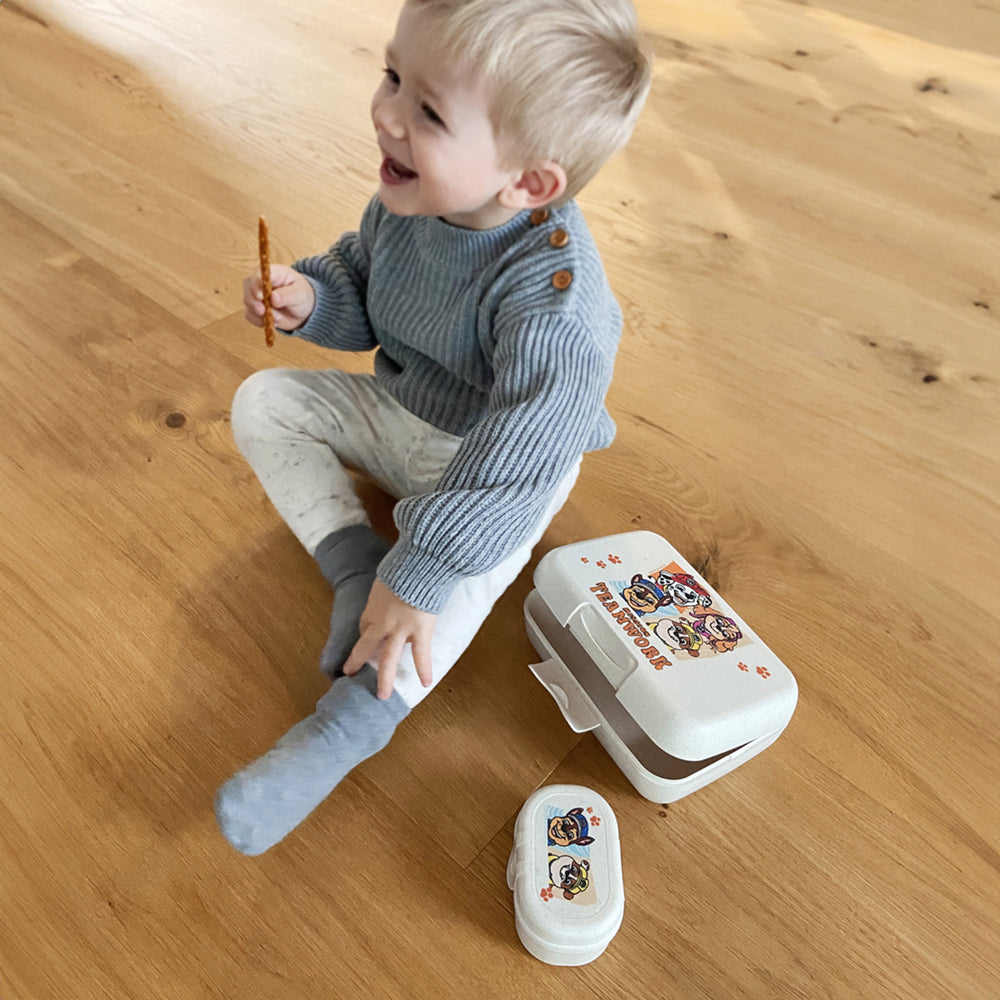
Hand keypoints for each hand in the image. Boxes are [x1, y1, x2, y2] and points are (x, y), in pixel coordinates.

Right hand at [243, 262, 315, 331]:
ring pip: (248, 302)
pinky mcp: (255, 309)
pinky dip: (258, 321)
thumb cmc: (302, 296)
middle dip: (253, 300)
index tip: (260, 297)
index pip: (259, 274)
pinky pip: (250, 315)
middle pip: (248, 287)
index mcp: (273, 273)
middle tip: (262, 311)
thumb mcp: (300, 294)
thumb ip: (287, 295)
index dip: (256, 284)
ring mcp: (256, 295)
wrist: (303, 310)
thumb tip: (273, 298)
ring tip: (277, 319)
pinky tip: (271, 322)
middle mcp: (261, 282)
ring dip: (259, 313)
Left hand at [342, 579, 435, 699]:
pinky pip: (421, 654)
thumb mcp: (385, 580)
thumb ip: (385, 592)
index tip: (370, 639)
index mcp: (373, 608)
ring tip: (383, 695)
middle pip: (366, 647)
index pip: (365, 627)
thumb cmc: (403, 568)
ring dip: (385, 678)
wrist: (419, 567)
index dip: (367, 635)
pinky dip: (424, 669)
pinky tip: (425, 683)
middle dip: (357, 662)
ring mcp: (401, 630)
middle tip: (351, 675)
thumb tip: (389, 592)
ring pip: (388, 658)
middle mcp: (382, 623)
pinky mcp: (420, 631)